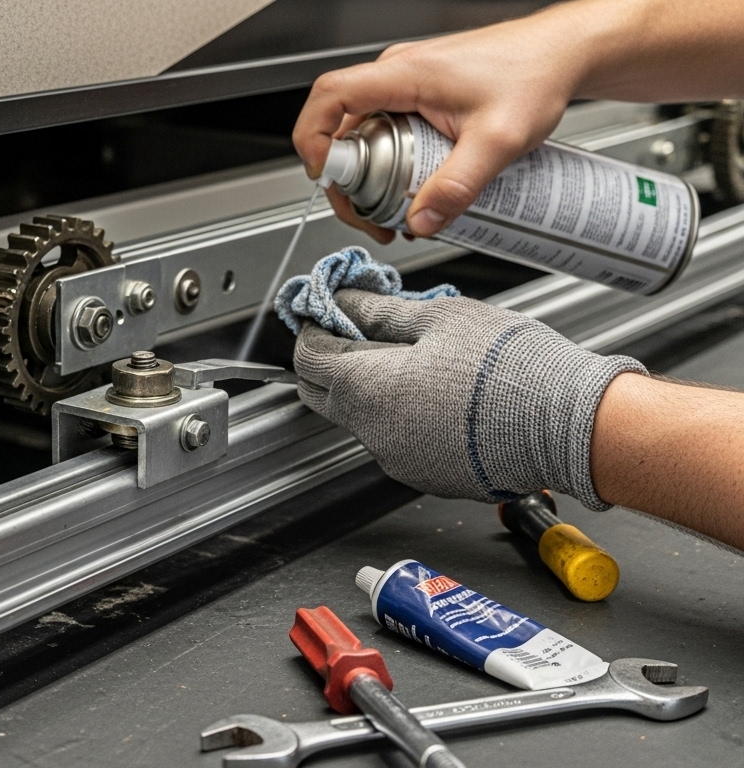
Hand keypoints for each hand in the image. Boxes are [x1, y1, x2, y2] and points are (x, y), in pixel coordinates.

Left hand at [292, 290, 643, 507]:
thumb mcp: (439, 318)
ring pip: (364, 420)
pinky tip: (441, 395)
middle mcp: (372, 433)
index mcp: (366, 389)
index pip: (308, 360)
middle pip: (325, 395)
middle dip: (330, 362)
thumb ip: (381, 313)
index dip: (313, 330)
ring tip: (417, 360)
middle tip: (358, 332)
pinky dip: (406, 417)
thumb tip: (344, 303)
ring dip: (372, 390)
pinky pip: (399, 442)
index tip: (327, 314)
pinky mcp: (427, 477)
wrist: (569, 424)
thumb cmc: (510, 366)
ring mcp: (398, 461)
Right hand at [293, 7, 590, 239]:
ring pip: (361, 131)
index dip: (312, 138)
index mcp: (404, 74)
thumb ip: (458, 186)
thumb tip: (422, 219)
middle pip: (338, 125)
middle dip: (344, 178)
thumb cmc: (535, 74)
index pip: (329, 96)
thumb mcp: (498, 142)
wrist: (564, 53)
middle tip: (368, 215)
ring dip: (367, 174)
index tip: (325, 177)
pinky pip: (384, 129)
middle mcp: (397, 73)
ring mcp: (405, 82)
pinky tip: (412, 185)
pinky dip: (388, 161)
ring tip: (393, 207)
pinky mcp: (418, 94)